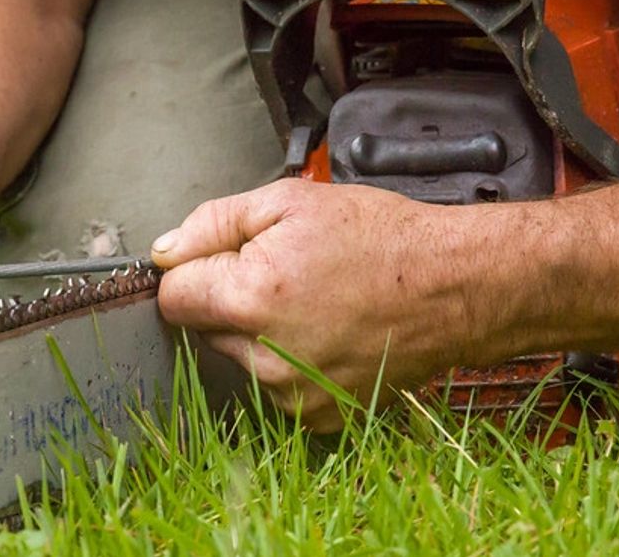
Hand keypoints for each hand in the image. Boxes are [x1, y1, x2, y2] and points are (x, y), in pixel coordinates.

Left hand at [153, 178, 518, 430]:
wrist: (454, 286)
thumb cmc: (379, 238)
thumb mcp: (289, 202)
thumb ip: (213, 223)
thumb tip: (164, 253)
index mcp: (250, 297)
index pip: (172, 298)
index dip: (194, 271)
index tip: (226, 260)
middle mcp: (266, 357)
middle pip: (205, 329)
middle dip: (229, 300)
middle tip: (284, 275)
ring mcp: (293, 394)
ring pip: (240, 359)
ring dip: (260, 334)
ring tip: (315, 302)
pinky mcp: (319, 416)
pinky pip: (277, 388)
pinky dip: (291, 364)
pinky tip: (328, 333)